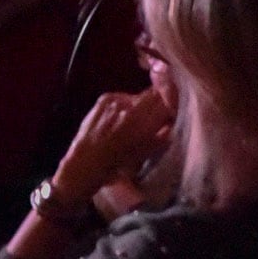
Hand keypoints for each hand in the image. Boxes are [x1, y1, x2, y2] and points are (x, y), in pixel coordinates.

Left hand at [52, 85, 173, 200]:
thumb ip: (161, 137)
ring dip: (140, 105)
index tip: (169, 114)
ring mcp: (117, 101)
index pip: (166, 103)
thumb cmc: (117, 164)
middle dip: (157, 103)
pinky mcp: (105, 98)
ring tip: (133, 119)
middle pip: (154, 95)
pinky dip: (124, 105)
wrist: (86, 162)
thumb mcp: (144, 154)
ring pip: (138, 96)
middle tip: (154, 115)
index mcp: (144, 123)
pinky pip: (123, 97)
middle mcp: (132, 108)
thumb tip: (171, 126)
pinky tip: (118, 118)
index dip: (169, 107)